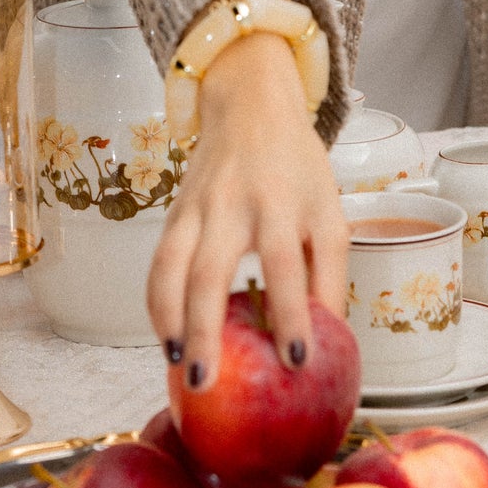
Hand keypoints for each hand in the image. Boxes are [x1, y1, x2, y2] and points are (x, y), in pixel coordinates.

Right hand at [146, 32, 347, 389]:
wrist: (250, 105)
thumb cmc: (296, 166)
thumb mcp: (328, 209)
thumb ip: (329, 273)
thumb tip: (331, 339)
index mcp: (279, 203)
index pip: (284, 265)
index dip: (290, 314)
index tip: (296, 363)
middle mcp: (231, 204)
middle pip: (210, 270)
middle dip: (204, 328)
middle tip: (206, 381)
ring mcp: (195, 207)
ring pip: (169, 265)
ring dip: (168, 318)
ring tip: (176, 364)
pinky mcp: (174, 212)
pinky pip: (158, 261)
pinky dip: (156, 302)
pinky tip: (166, 337)